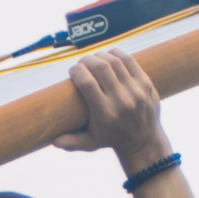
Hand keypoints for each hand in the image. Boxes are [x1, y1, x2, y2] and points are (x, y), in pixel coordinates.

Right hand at [55, 50, 169, 166]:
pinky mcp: (145, 83)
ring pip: (114, 61)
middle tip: (82, 64)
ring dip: (100, 55)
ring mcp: (135, 91)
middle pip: (100, 67)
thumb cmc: (112, 139)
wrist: (144, 141)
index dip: (76, 71)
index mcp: (105, 113)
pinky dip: (116, 54)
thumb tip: (52, 141)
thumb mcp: (90, 143)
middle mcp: (121, 101)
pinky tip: (108, 56)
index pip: (87, 82)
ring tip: (93, 60)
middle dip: (86, 60)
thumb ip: (71, 142)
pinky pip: (129, 60)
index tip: (72, 72)